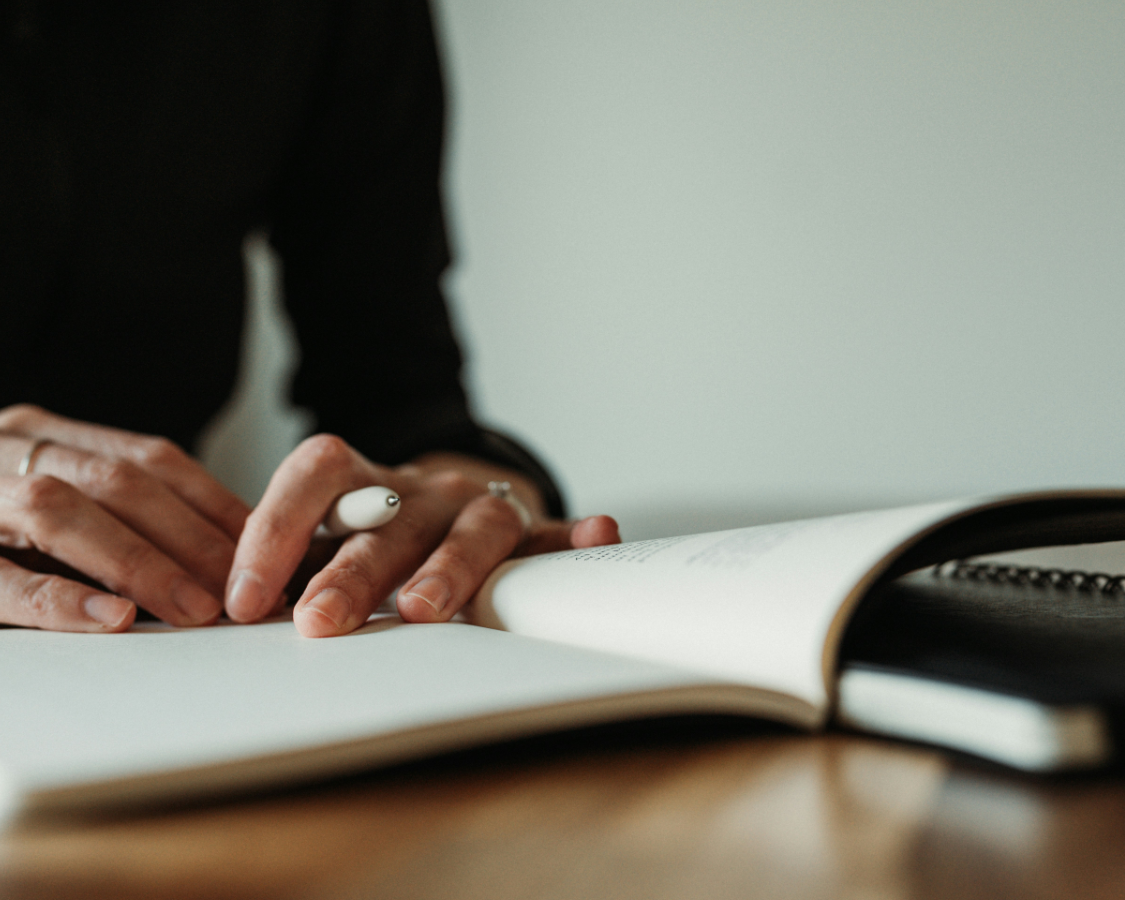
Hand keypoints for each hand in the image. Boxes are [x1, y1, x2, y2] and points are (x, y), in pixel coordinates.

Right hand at [0, 405, 250, 631]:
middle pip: (117, 482)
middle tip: (241, 594)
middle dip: (189, 538)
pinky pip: (1, 577)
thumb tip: (225, 560)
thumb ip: (121, 519)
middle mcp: (7, 453)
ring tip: (195, 609)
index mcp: (45, 436)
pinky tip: (113, 617)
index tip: (263, 552)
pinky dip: (61, 598)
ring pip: (58, 511)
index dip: (213, 504)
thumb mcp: (53, 508)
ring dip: (139, 564)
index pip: (150, 458)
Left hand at [226, 434, 619, 636]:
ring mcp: (475, 507)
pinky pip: (552, 534)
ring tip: (425, 608)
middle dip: (352, 570)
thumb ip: (290, 568)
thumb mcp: (324, 545)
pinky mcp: (528, 532)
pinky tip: (599, 533)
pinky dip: (575, 535)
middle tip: (319, 622)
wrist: (441, 506)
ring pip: (472, 526)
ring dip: (449, 566)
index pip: (314, 474)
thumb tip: (228, 605)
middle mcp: (419, 489)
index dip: (275, 527)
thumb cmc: (372, 538)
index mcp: (360, 484)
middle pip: (388, 517)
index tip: (245, 598)